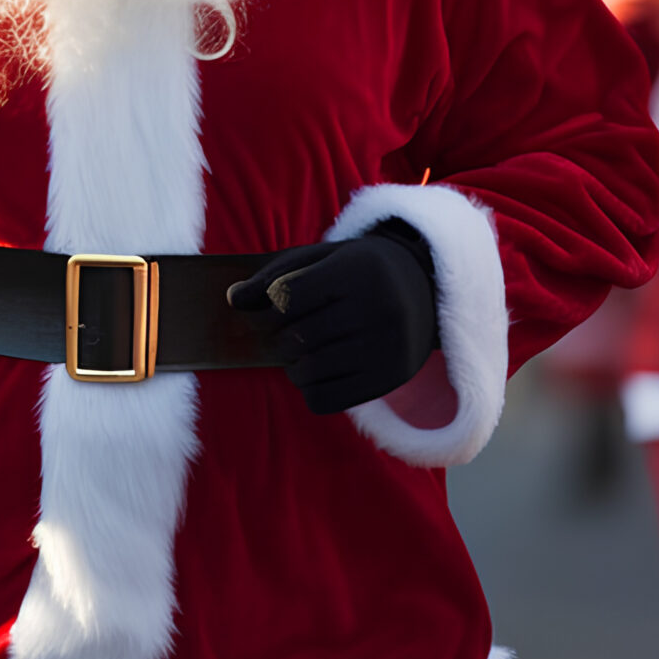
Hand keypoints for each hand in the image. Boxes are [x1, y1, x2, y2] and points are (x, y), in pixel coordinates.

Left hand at [228, 220, 438, 414]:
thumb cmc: (359, 271)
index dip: (271, 305)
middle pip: (297, 336)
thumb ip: (276, 275)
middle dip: (280, 337)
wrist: (425, 289)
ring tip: (299, 353)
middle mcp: (377, 310)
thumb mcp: (323, 258)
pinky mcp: (389, 379)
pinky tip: (316, 372)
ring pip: (310, 371)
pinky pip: (327, 400)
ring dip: (292, 365)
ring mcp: (385, 348)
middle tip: (287, 332)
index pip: (288, 297)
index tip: (278, 305)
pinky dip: (310, 389)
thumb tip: (233, 300)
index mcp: (358, 272)